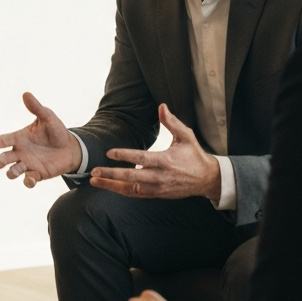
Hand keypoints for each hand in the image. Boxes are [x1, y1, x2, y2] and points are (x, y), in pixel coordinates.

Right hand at [0, 92, 82, 187]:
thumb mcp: (48, 117)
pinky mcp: (37, 174)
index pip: (4, 140)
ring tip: (15, 171)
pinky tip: (31, 179)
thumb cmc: (56, 131)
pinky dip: (28, 181)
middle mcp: (21, 152)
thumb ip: (36, 108)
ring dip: (12, 172)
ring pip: (14, 171)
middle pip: (5, 158)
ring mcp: (28, 164)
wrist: (70, 147)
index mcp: (20, 138)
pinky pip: (29, 180)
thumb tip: (26, 94)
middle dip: (0, 161)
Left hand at [90, 104, 220, 202]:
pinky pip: (137, 194)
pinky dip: (122, 191)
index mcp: (166, 160)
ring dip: (112, 186)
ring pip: (131, 189)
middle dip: (111, 175)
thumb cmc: (195, 155)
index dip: (124, 155)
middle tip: (94, 171)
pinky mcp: (157, 194)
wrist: (207, 179)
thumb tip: (161, 106)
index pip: (141, 158)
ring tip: (94, 181)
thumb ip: (172, 122)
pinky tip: (109, 187)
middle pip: (132, 177)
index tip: (109, 152)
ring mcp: (158, 188)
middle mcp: (160, 176)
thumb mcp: (186, 136)